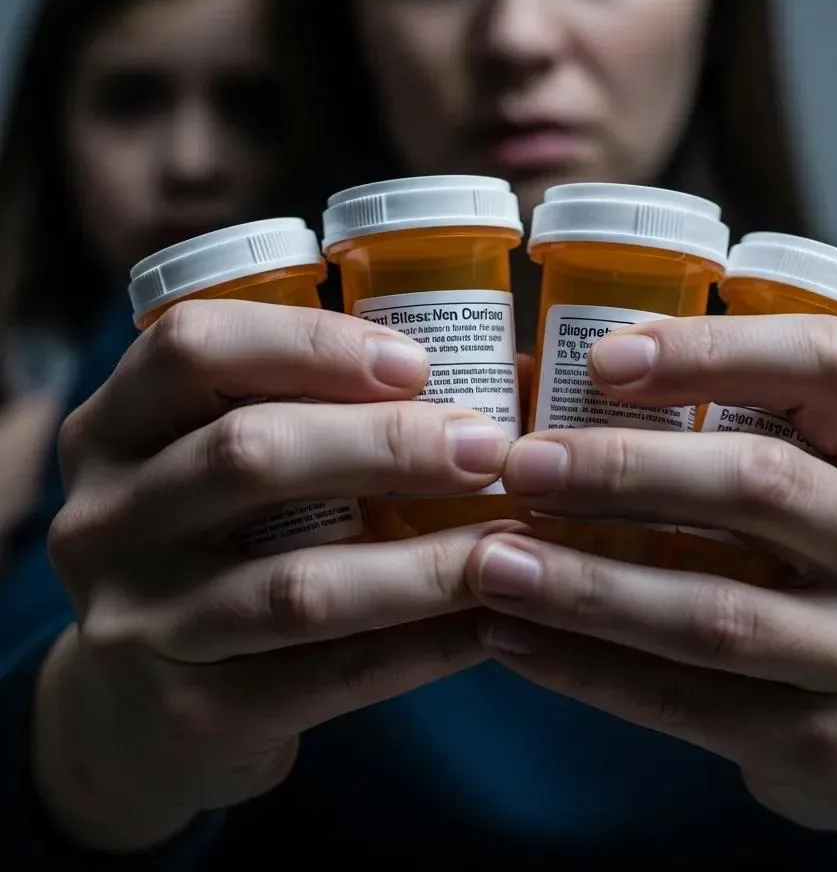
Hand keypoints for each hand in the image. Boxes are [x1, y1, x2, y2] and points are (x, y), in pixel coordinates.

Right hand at [36, 300, 511, 852]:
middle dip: (387, 444)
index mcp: (113, 429)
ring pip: (298, 584)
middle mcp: (107, 519)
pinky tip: (487, 623)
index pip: (194, 347)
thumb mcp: (212, 465)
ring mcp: (139, 622)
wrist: (132, 709)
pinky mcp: (190, 714)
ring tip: (509, 544)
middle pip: (248, 454)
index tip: (417, 363)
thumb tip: (490, 371)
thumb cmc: (211, 548)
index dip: (311, 343)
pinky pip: (330, 675)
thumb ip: (306, 410)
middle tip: (487, 447)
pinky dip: (424, 646)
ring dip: (425, 562)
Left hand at [468, 314, 836, 864]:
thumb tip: (542, 377)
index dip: (711, 349)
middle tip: (519, 463)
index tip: (601, 358)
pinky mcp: (824, 741)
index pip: (827, 363)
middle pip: (761, 481)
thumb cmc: (825, 566)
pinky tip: (511, 636)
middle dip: (623, 469)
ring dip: (584, 584)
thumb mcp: (820, 482)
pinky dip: (583, 666)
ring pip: (713, 609)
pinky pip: (682, 700)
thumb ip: (724, 426)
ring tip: (489, 561)